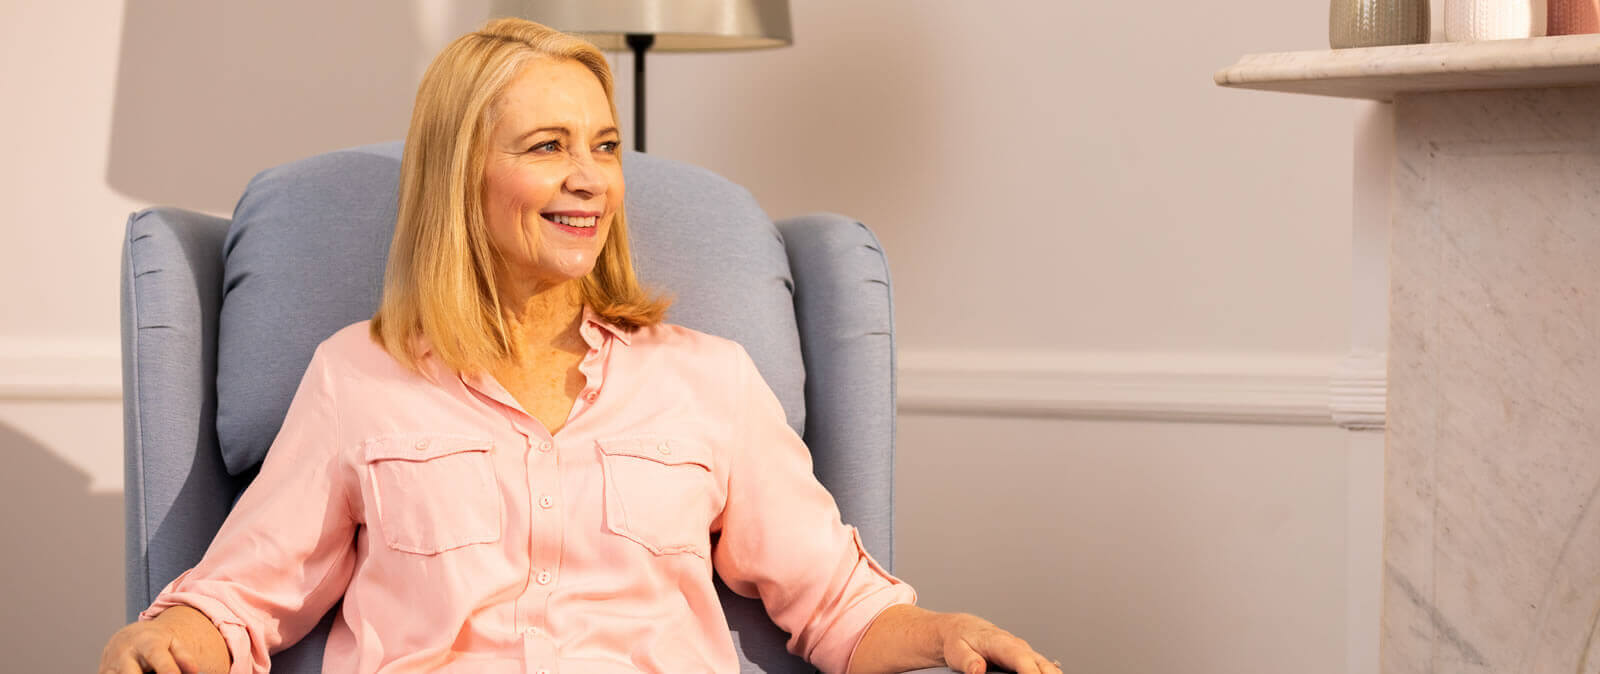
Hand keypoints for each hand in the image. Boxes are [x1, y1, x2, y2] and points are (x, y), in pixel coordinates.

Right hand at [99, 620, 204, 673]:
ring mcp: (110, 666)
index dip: (166, 668)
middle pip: (131, 673)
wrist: (127, 638)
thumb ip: (184, 656)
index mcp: (146, 641)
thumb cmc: (156, 643)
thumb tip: (193, 671)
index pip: (155, 654)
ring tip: (149, 673)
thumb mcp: (173, 643)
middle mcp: (124, 653)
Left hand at [938, 613, 1060, 673]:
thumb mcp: (957, 650)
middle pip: (1042, 664)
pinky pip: (1044, 670)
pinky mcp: (1027, 661)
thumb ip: (968, 660)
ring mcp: (1025, 654)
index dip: (1030, 672)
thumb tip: (978, 670)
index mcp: (1001, 643)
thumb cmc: (961, 639)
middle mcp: (1018, 647)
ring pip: (1048, 667)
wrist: (964, 630)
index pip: (1021, 658)